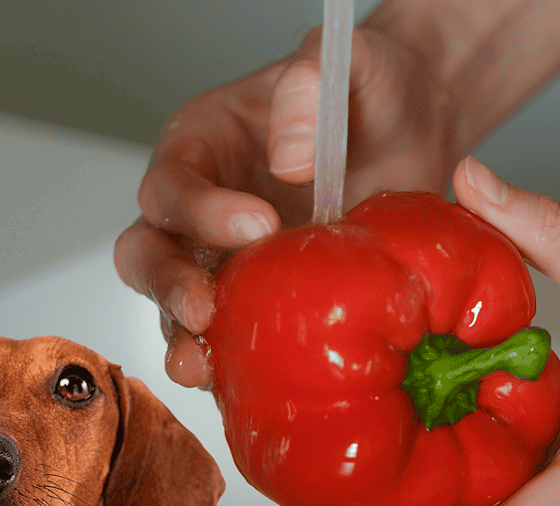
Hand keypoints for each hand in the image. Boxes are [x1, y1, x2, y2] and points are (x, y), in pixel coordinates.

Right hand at [114, 24, 454, 387]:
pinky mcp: (260, 302)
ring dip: (182, 339)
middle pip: (146, 252)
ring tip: (203, 367)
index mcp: (204, 144)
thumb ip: (312, 84)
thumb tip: (287, 159)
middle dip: (167, 285)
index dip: (200, 210)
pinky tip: (250, 386)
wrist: (412, 137)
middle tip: (206, 309)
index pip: (173, 182)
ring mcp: (224, 262)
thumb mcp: (352, 65)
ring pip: (174, 307)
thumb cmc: (372, 94)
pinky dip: (232, 365)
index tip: (258, 226)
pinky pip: (228, 339)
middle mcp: (199, 208)